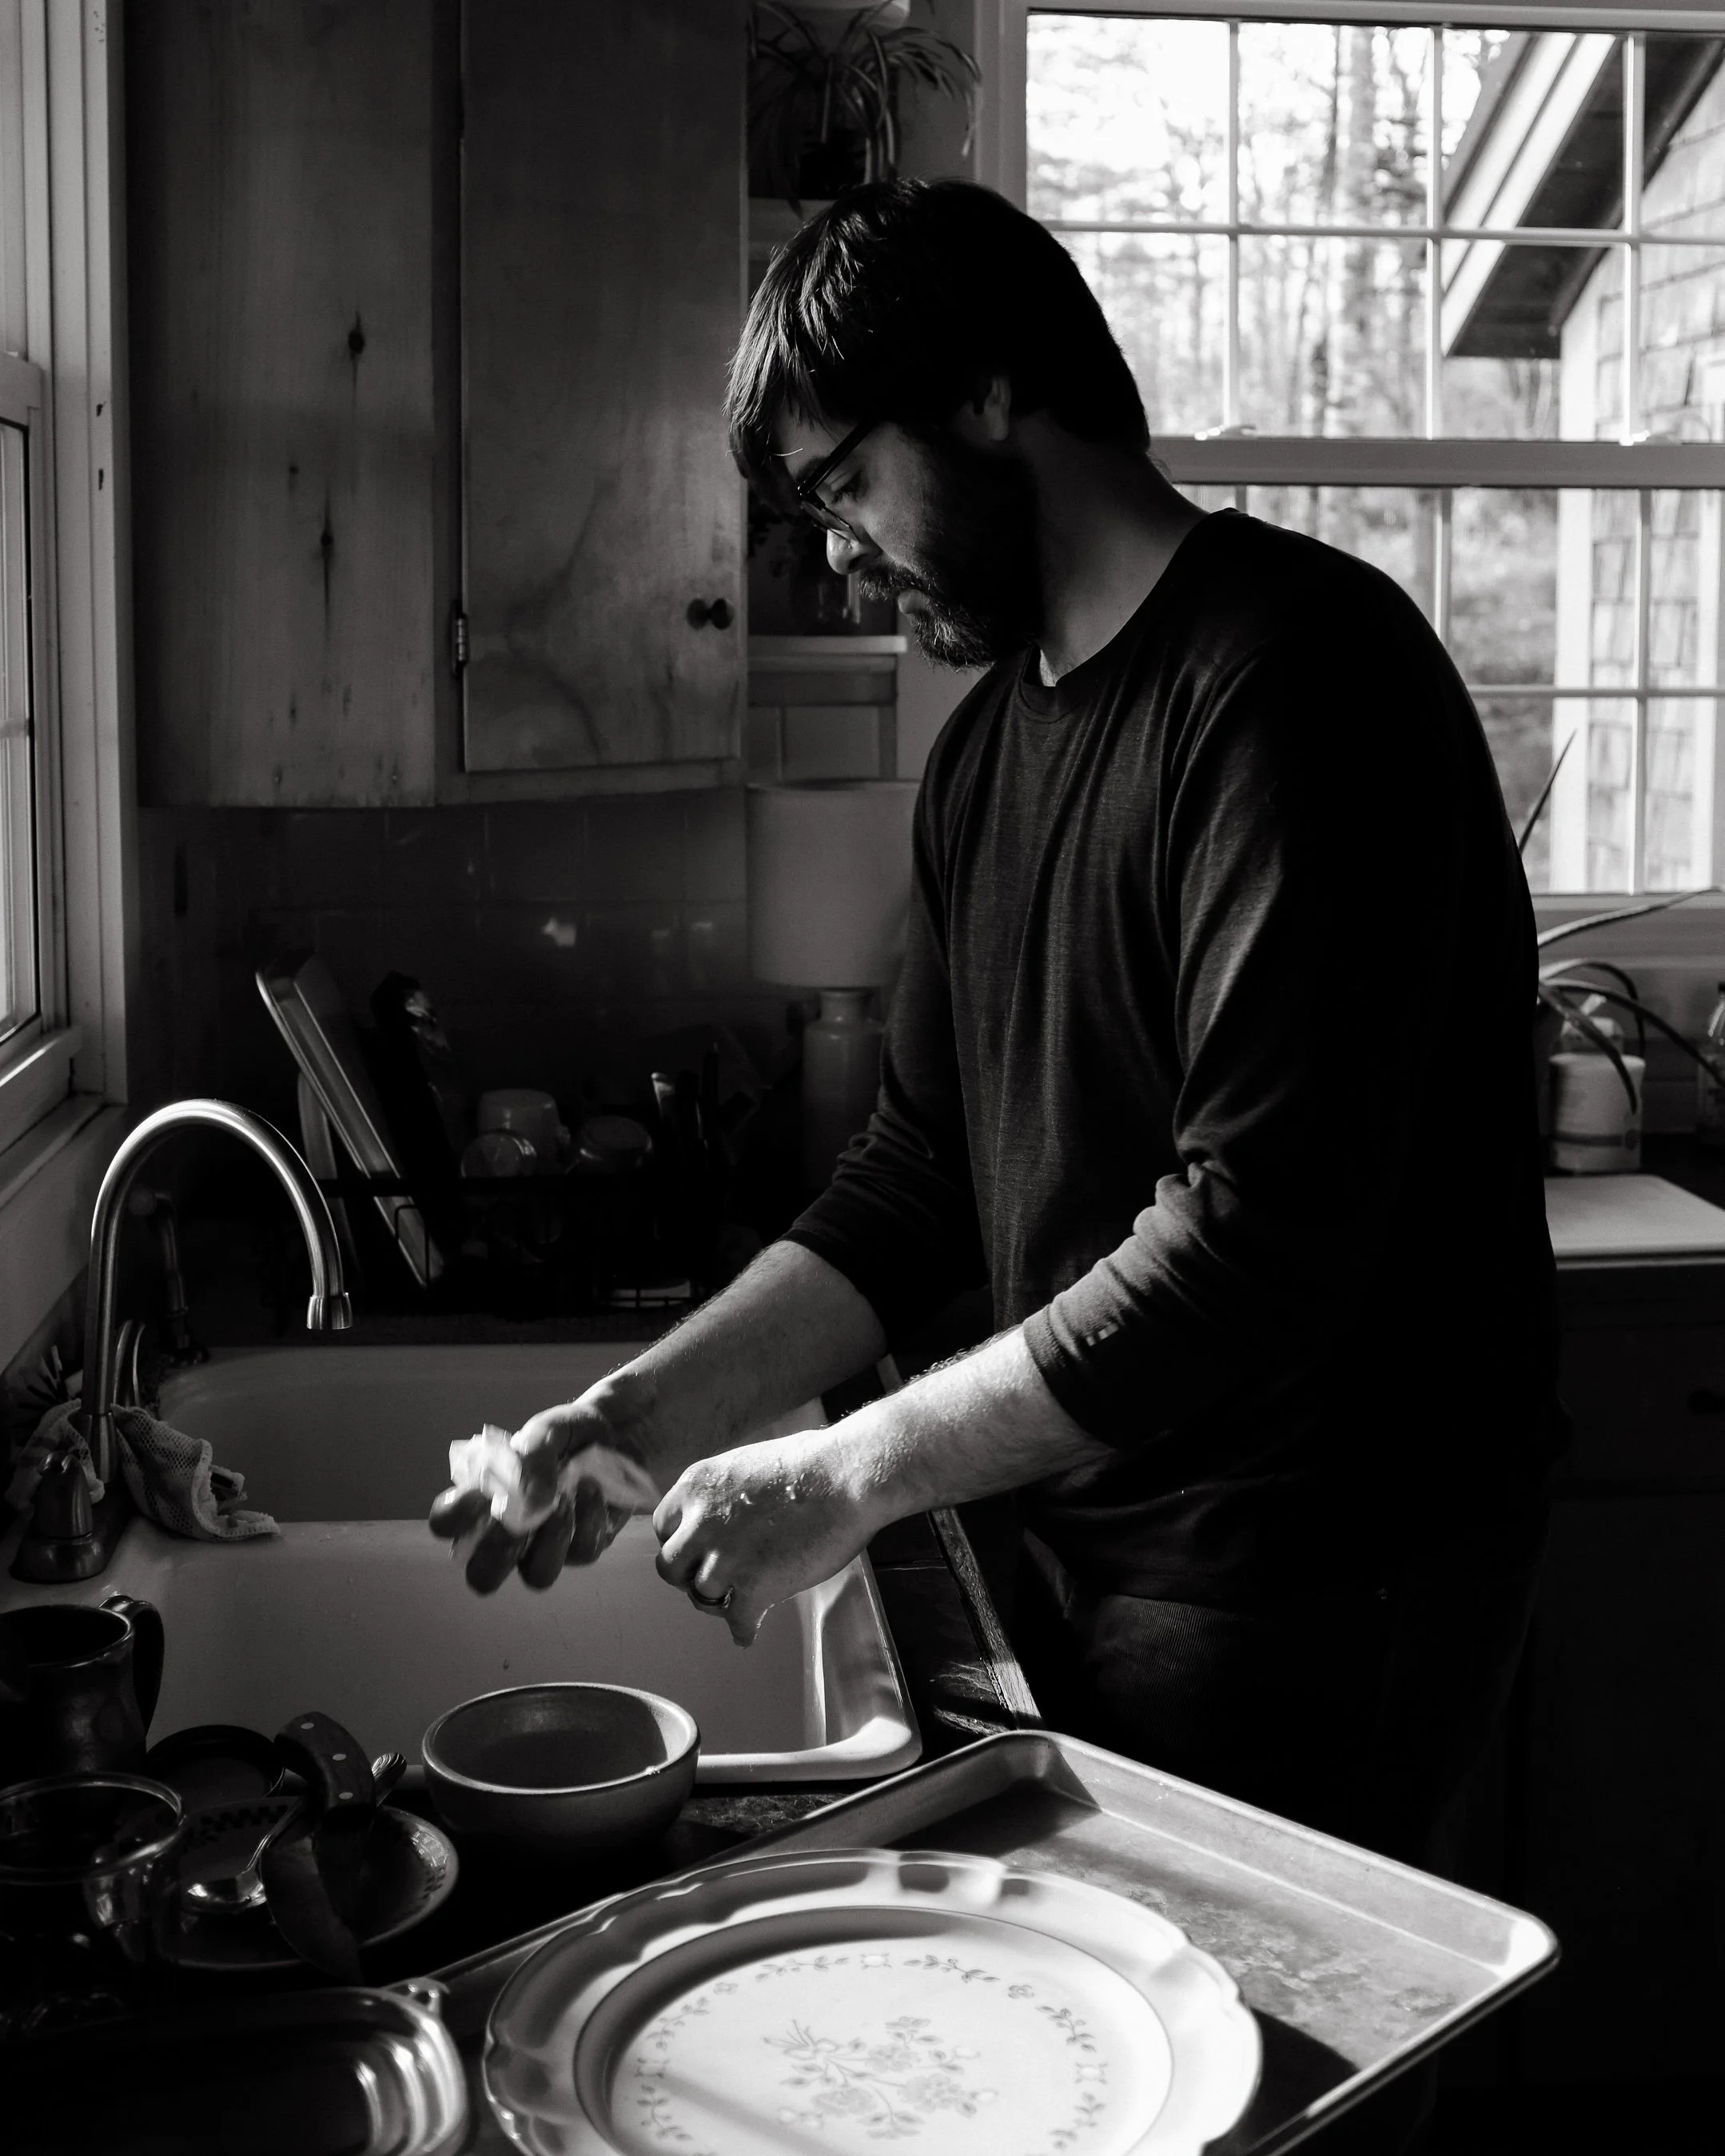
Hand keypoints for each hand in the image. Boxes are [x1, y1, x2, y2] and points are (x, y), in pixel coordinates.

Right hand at [427, 1398, 650, 1593]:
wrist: (621, 1431)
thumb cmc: (569, 1434)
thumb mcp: (548, 1430)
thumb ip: (533, 1455)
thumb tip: (532, 1500)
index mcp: (484, 1500)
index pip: (446, 1523)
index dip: (453, 1517)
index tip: (479, 1495)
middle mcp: (509, 1532)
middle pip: (483, 1575)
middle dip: (499, 1551)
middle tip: (519, 1519)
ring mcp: (546, 1546)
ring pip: (538, 1576)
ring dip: (551, 1539)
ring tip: (564, 1499)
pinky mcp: (584, 1548)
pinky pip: (583, 1552)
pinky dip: (589, 1518)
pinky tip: (593, 1489)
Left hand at [653, 1429, 882, 1645]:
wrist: (846, 1477)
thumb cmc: (813, 1462)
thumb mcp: (748, 1464)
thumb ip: (726, 1493)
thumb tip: (730, 1509)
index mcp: (699, 1485)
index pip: (664, 1525)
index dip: (681, 1542)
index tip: (695, 1550)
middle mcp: (702, 1522)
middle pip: (670, 1567)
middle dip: (688, 1576)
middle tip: (709, 1579)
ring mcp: (726, 1557)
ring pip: (701, 1596)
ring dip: (718, 1602)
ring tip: (733, 1604)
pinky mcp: (755, 1586)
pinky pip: (737, 1622)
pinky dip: (743, 1630)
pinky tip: (748, 1632)